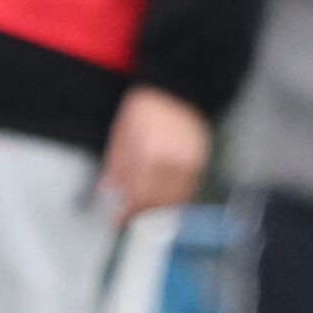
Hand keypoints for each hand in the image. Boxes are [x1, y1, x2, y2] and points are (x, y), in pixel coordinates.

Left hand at [102, 86, 211, 216]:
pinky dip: (178, 199)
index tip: (121, 222)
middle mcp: (171, 162)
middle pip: (159, 204)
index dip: (129, 215)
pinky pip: (190, 188)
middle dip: (145, 218)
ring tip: (150, 217)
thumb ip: (117, 165)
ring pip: (177, 200)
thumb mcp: (121, 135)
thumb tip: (111, 191)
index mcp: (148, 156)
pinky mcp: (201, 160)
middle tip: (135, 224)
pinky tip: (168, 202)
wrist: (176, 89)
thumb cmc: (145, 109)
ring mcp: (189, 162)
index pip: (138, 197)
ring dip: (163, 213)